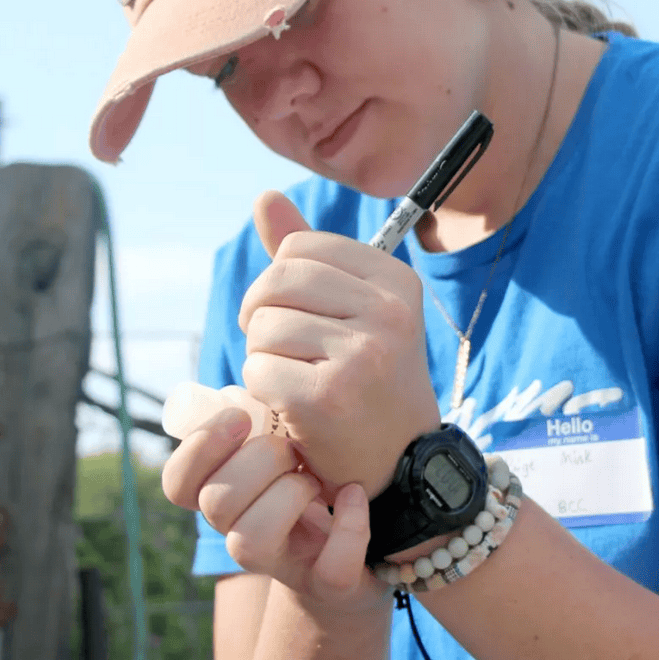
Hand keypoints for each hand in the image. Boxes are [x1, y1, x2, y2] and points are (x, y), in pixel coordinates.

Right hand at [160, 405, 389, 613]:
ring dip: (288, 494)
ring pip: (250, 542)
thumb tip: (246, 378)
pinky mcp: (328, 583)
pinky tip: (353, 494)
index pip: (177, 484)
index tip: (240, 417)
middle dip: (258, 460)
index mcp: (225, 497)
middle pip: (215, 503)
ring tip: (316, 474)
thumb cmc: (316, 477)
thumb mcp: (280, 444)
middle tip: (291, 446)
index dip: (198, 449)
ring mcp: (283, 564)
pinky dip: (348, 527)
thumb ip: (258, 418)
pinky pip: (330, 568)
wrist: (370, 545)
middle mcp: (241, 534)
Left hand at [238, 191, 441, 494]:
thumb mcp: (355, 309)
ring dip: (262, 355)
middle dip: (261, 314)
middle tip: (279, 347)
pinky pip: (258, 369)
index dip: (278, 280)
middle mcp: (388, 313)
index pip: (300, 247)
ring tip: (294, 377)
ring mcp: (361, 354)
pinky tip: (291, 404)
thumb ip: (310, 256)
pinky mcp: (328, 397)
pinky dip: (261, 389)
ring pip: (264, 326)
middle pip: (276, 280)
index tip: (294, 313)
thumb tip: (264, 198)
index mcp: (396, 281)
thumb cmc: (369, 378)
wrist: (400, 461)